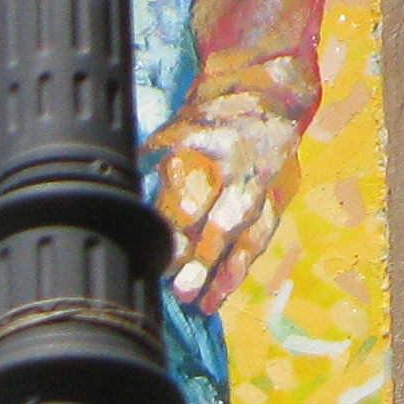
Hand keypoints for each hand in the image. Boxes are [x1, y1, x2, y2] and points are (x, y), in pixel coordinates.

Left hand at [149, 86, 312, 310]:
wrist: (268, 97)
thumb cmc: (212, 117)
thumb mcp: (181, 126)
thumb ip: (156, 158)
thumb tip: (122, 193)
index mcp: (221, 144)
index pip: (198, 192)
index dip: (178, 225)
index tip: (162, 252)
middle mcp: (250, 169)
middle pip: (229, 220)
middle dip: (206, 258)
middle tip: (182, 289)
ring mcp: (271, 186)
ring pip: (251, 237)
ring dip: (227, 275)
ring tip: (203, 306)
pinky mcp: (281, 200)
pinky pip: (260, 240)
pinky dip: (238, 270)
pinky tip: (216, 297)